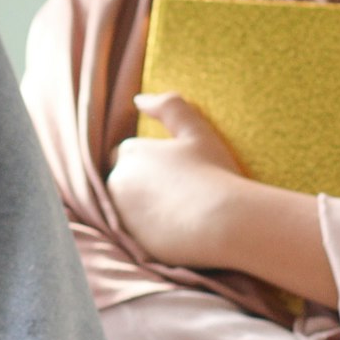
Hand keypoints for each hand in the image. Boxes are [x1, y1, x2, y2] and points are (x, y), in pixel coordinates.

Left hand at [106, 92, 253, 270]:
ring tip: (178, 210)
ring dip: (143, 206)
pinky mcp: (128, 241)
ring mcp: (119, 214)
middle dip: (143, 184)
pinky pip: (135, 232)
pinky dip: (148, 229)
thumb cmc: (215, 173)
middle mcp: (116, 183)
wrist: (223, 223)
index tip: (175, 171)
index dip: (152, 162)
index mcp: (130, 154)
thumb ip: (169, 107)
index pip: (129, 155)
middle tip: (180, 192)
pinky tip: (174, 229)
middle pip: (125, 182)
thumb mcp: (197, 131)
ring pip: (127, 207)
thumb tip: (139, 98)